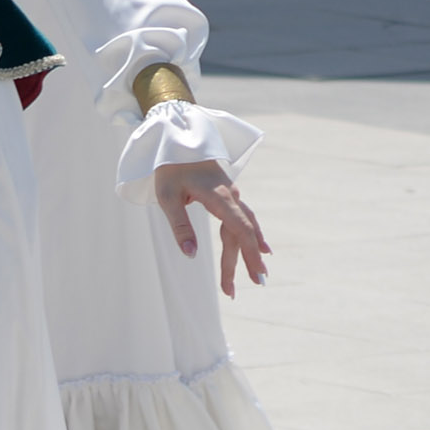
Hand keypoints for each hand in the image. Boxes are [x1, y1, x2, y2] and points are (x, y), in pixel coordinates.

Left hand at [155, 161, 268, 295]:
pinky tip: (261, 248)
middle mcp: (231, 197)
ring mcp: (232, 196)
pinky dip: (253, 235)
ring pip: (245, 227)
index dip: (250, 253)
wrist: (178, 141)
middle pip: (242, 234)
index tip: (256, 273)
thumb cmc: (170, 169)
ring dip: (250, 251)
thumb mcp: (167, 197)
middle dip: (245, 261)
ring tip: (257, 274)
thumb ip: (180, 226)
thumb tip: (191, 254)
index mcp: (220, 197)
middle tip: (246, 288)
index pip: (240, 230)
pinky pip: (245, 219)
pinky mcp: (228, 196)